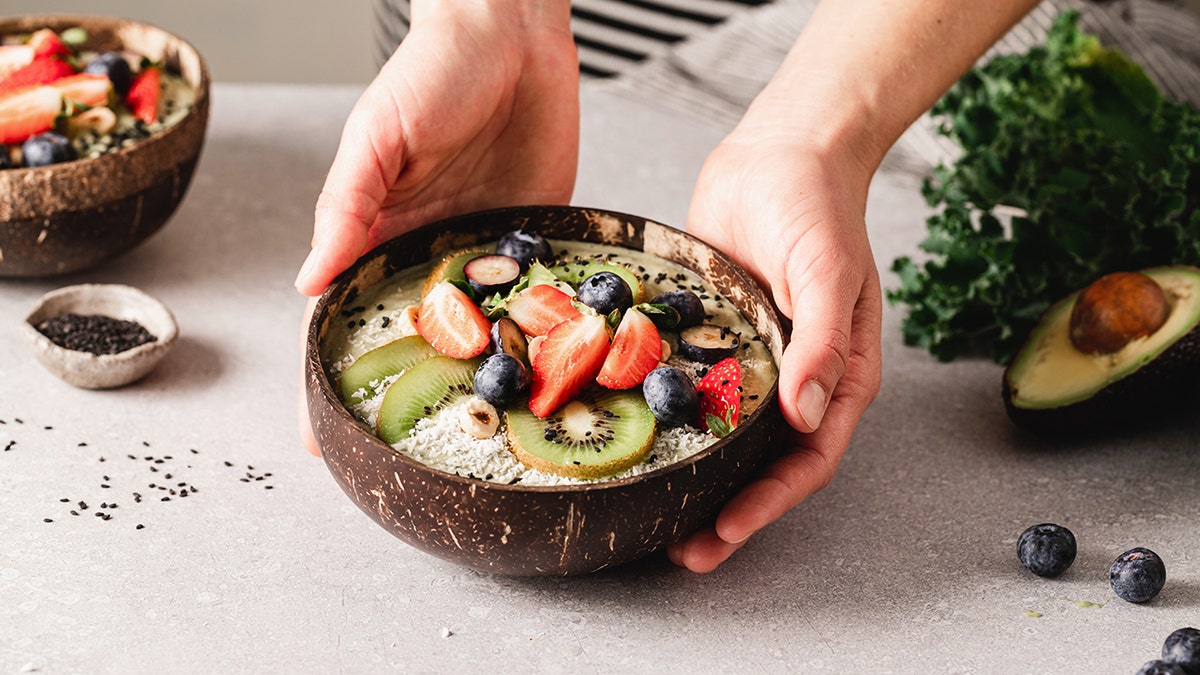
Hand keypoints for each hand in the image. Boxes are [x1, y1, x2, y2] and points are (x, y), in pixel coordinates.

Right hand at [296, 2, 577, 454]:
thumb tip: (307, 282)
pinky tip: (553, 381)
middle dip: (409, 400)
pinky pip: (544, 298)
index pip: (345, 318)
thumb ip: (346, 208)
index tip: (316, 439)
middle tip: (403, 464)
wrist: (513, 32)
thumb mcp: (377, 137)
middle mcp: (434, 254)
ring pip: (484, 332)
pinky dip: (547, 338)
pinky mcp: (542, 237)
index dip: (327, 378)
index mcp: (381, 235)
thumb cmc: (432, 71)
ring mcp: (490, 251)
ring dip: (483, 384)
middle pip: (416, 342)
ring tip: (488, 442)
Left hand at [668, 117, 882, 571]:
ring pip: (727, 439)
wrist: (782, 151)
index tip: (727, 532)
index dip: (770, 502)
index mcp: (837, 374)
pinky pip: (692, 393)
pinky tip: (635, 440)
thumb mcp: (826, 269)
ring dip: (699, 481)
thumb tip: (809, 416)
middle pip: (766, 465)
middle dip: (730, 513)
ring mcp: (752, 363)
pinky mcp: (713, 341)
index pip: (808, 458)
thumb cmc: (817, 205)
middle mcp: (795, 379)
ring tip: (659, 522)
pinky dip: (671, 424)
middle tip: (686, 552)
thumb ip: (823, 341)